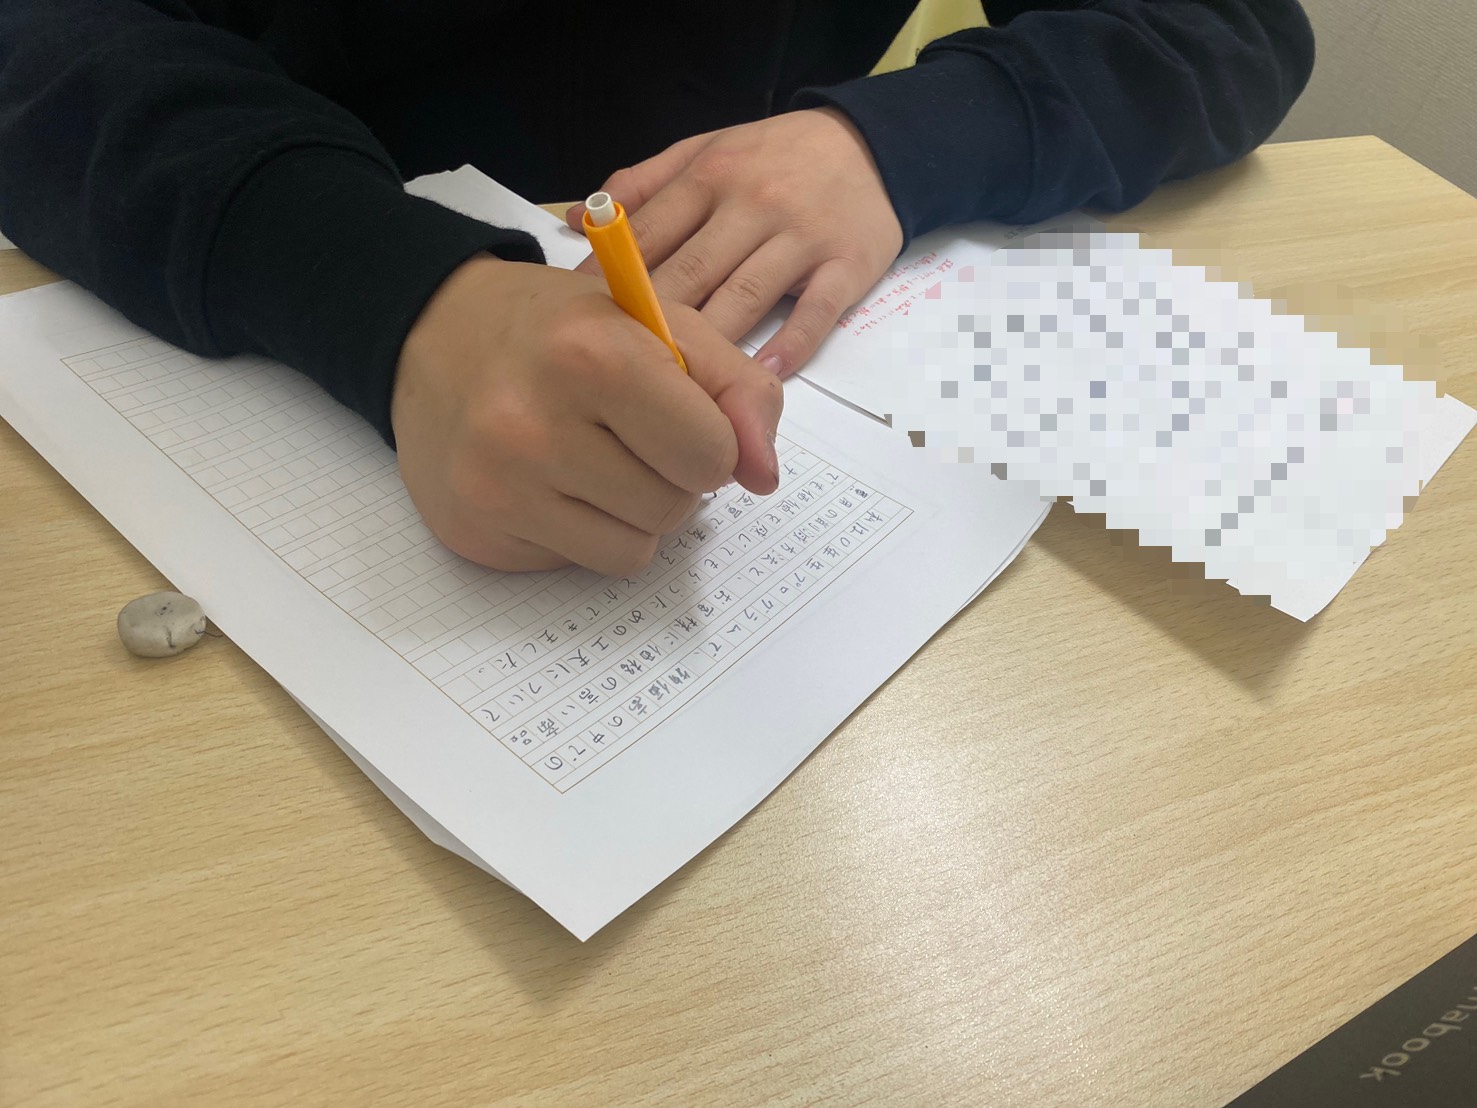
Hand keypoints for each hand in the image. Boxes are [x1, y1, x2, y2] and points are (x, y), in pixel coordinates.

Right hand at [391, 255, 782, 574]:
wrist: (434, 334)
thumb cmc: (562, 330)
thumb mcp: (660, 324)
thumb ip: (737, 389)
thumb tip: (764, 476)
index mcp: (589, 354)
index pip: (710, 454)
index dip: (709, 440)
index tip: (679, 416)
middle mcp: (531, 423)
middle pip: (673, 509)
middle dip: (669, 478)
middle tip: (624, 433)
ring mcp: (495, 486)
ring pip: (633, 552)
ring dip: (630, 515)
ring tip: (590, 459)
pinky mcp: (475, 533)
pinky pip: (578, 566)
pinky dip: (581, 533)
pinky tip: (549, 483)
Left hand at [566, 107, 902, 378]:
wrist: (872, 145)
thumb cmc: (775, 157)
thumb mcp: (707, 150)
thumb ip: (644, 183)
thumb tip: (579, 218)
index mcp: (711, 176)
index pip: (649, 233)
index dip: (609, 279)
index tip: (579, 321)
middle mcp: (753, 204)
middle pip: (692, 271)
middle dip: (652, 322)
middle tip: (619, 369)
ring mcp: (802, 236)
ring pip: (747, 295)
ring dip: (711, 342)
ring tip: (678, 389)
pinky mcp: (848, 264)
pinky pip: (816, 310)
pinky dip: (790, 344)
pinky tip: (761, 375)